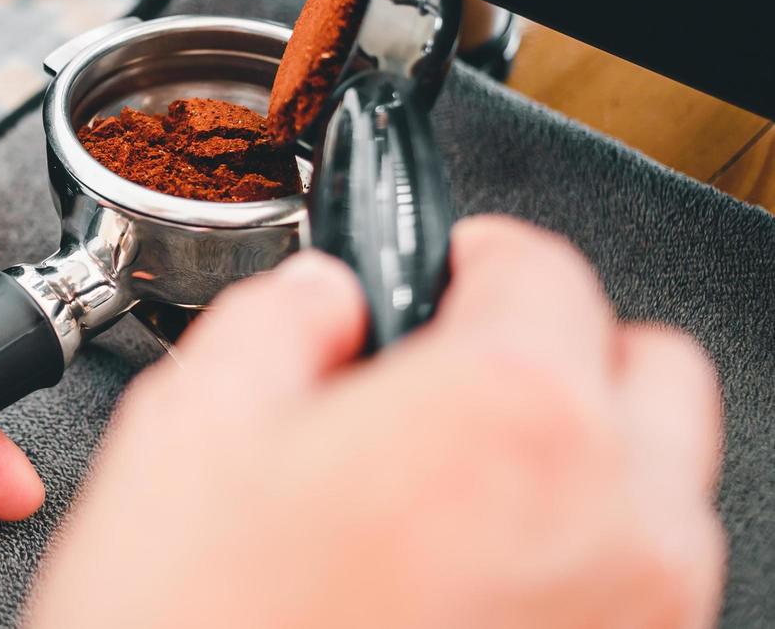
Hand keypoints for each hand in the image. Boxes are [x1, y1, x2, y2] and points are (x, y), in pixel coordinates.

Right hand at [29, 216, 723, 628]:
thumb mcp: (188, 430)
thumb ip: (275, 318)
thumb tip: (318, 299)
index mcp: (509, 417)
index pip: (540, 267)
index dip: (465, 255)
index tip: (428, 278)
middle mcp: (613, 522)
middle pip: (647, 371)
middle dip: (554, 353)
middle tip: (447, 382)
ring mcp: (634, 625)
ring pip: (659, 491)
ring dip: (578, 462)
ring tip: (446, 497)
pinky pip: (635, 593)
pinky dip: (571, 563)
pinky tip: (455, 585)